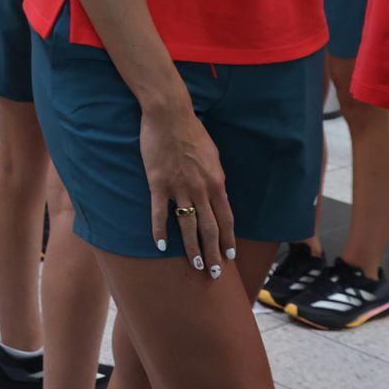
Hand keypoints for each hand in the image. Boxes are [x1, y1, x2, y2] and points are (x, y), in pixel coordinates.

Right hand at [140, 101, 234, 277]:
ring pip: (188, 225)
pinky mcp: (158, 183)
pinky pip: (159, 212)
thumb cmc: (192, 132)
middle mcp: (201, 189)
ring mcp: (179, 187)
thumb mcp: (213, 156)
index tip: (229, 256)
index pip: (226, 219)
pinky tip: (161, 245)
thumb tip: (216, 193)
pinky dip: (159, 230)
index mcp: (216, 183)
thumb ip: (215, 178)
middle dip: (213, 253)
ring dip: (192, 248)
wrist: (170, 115)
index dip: (228, 240)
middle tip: (214, 273)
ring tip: (195, 265)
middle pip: (210, 228)